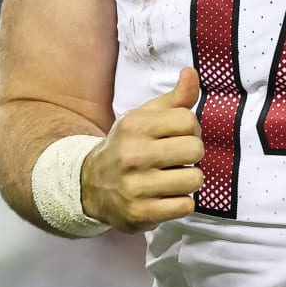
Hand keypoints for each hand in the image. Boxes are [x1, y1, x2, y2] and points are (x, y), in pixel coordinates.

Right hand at [80, 68, 204, 232]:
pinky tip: (166, 196)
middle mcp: (133, 155)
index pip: (188, 120)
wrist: (90, 185)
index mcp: (135, 126)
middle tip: (177, 158)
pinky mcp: (141, 213)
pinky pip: (185, 206)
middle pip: (195, 149)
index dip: (191, 129)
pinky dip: (181, 202)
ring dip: (188, 180)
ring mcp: (136, 186)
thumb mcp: (144, 118)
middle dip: (192, 154)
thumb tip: (191, 73)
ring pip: (194, 179)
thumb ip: (174, 98)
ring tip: (172, 178)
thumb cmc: (127, 146)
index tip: (179, 136)